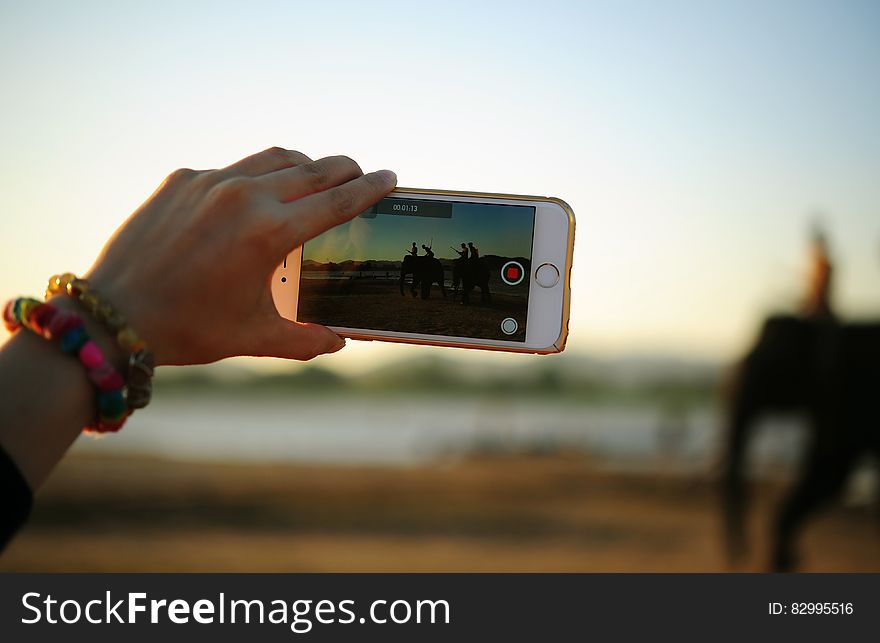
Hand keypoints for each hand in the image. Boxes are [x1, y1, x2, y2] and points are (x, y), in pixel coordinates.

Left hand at [86, 147, 396, 364]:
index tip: (391, 177)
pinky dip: (257, 176)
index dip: (370, 188)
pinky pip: (233, 168)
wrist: (114, 315)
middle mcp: (243, 196)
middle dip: (344, 169)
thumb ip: (305, 339)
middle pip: (313, 168)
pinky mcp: (181, 179)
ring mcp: (209, 182)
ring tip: (316, 175)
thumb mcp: (254, 337)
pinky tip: (256, 195)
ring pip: (274, 158)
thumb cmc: (188, 329)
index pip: (337, 201)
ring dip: (304, 164)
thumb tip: (339, 342)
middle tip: (360, 173)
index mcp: (269, 232)